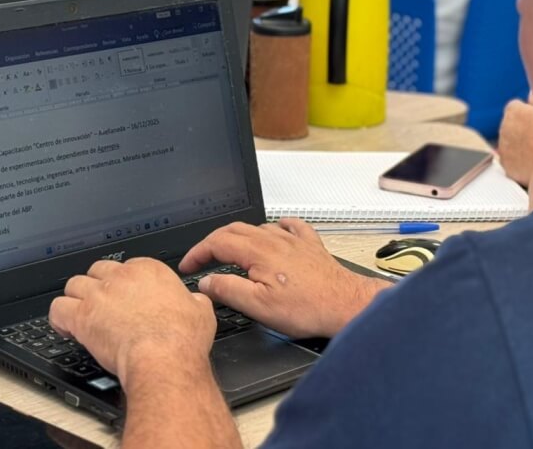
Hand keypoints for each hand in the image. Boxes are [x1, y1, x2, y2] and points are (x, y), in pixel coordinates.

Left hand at [49, 258, 215, 383]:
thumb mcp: (201, 311)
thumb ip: (194, 300)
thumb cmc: (181, 337)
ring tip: (82, 315)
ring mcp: (99, 294)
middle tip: (102, 305)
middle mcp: (121, 277)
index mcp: (149, 270)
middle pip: (96, 271)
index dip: (123, 283)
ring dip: (76, 299)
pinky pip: (57, 308)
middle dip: (97, 286)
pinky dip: (59, 318)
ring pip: (73, 285)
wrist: (164, 356)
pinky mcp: (82, 316)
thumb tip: (195, 301)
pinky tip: (67, 327)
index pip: (126, 266)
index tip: (125, 297)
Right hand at [179, 218, 390, 338]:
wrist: (344, 304)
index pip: (217, 243)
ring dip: (238, 236)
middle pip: (234, 230)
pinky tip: (276, 229)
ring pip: (258, 227)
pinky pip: (290, 226)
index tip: (188, 266)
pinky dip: (276, 226)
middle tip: (201, 259)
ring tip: (229, 249)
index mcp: (258, 252)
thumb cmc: (307, 307)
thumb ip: (228, 290)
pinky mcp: (310, 246)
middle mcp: (275, 240)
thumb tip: (206, 282)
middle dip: (212, 243)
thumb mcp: (258, 306)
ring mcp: (294, 240)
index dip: (197, 253)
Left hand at [497, 94, 532, 184]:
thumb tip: (531, 93)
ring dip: (521, 144)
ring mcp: (503, 147)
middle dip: (523, 128)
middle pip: (512, 125)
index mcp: (513, 111)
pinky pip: (512, 160)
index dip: (527, 112)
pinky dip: (520, 161)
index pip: (515, 106)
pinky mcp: (506, 165)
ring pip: (511, 142)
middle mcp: (504, 128)